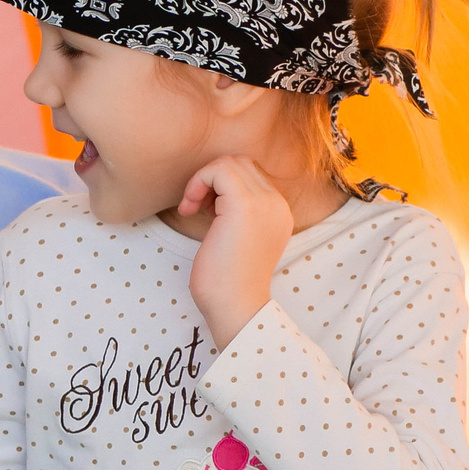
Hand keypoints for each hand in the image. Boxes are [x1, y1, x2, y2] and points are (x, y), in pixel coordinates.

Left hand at [177, 155, 292, 348]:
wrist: (235, 307)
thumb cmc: (228, 282)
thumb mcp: (237, 239)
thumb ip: (236, 214)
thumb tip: (212, 191)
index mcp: (278, 211)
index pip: (250, 173)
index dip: (221, 184)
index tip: (206, 211)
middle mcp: (277, 203)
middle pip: (240, 162)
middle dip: (212, 178)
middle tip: (198, 208)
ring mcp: (265, 202)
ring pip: (229, 162)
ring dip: (203, 180)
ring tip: (193, 209)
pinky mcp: (245, 205)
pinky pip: (217, 170)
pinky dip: (198, 182)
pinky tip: (190, 209)